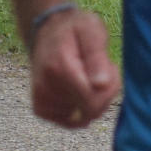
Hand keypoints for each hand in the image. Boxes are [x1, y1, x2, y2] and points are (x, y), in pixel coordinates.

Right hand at [29, 8, 121, 129]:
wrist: (48, 30)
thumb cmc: (75, 30)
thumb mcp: (91, 30)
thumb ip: (97, 57)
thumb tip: (101, 85)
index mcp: (61, 67)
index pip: (93, 102)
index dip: (109, 89)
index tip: (110, 67)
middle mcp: (46, 86)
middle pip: (90, 112)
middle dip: (103, 94)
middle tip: (100, 71)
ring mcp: (41, 99)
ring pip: (82, 117)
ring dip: (91, 99)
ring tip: (85, 75)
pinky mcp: (40, 108)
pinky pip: (68, 121)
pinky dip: (77, 109)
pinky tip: (76, 89)